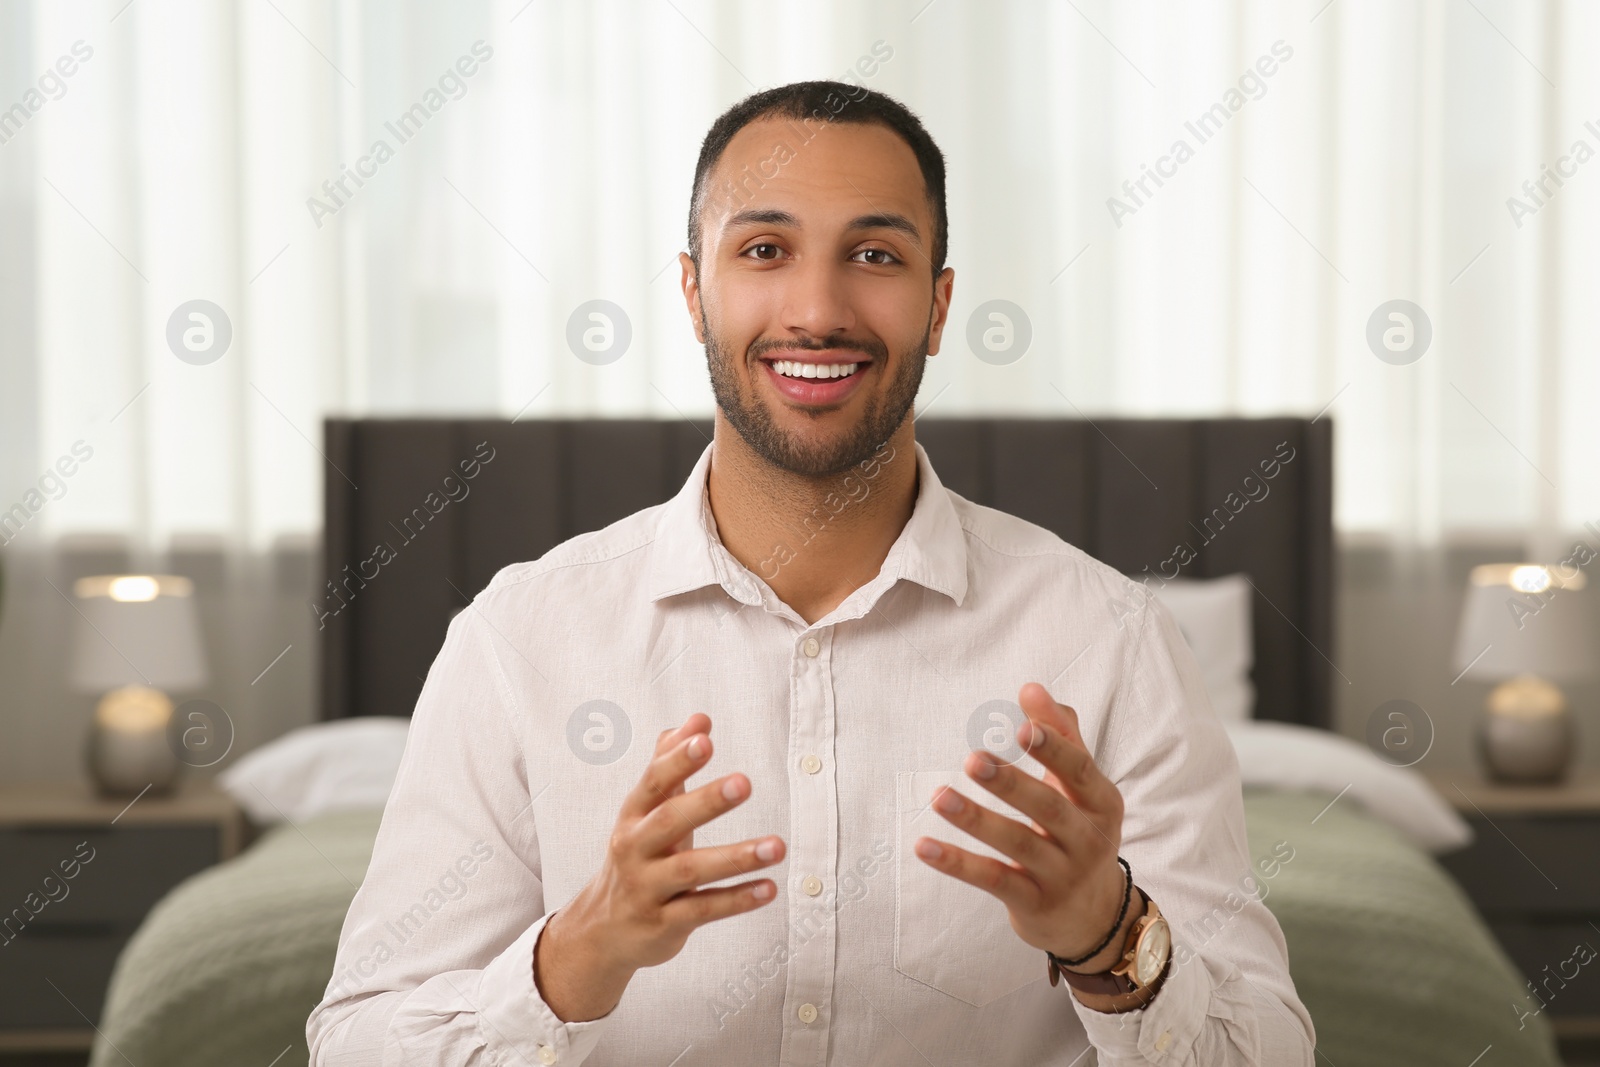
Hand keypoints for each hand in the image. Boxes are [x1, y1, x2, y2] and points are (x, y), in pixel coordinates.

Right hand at [535, 714, 786, 1019]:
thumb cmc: (638, 856)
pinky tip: (769, 887)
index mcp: (632, 817)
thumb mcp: (647, 812)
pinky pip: (703, 910)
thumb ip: (671, 763)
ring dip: (735, 857)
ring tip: (777, 846)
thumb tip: (697, 719)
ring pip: (690, 871)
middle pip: (669, 822)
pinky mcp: (664, 924)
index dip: (677, 761)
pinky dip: (737, 900)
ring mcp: (647, 889)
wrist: (602, 930)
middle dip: (706, 801)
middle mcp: (635, 850)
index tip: (704, 738)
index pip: (653, 783)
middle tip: (744, 782)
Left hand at [913, 682, 1132, 973]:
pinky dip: (958, 863)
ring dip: (977, 820)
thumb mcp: (1083, 789)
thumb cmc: (1079, 832)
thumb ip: (1061, 735)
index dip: (1054, 748)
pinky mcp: (1034, 904)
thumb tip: (1031, 687)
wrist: (1094, 917)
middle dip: (1011, 783)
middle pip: (1049, 808)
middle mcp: (1088, 840)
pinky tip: (924, 846)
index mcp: (1102, 803)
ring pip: (1018, 844)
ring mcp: (1062, 875)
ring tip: (940, 796)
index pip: (1080, 770)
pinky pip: (993, 880)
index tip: (1023, 726)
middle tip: (973, 759)